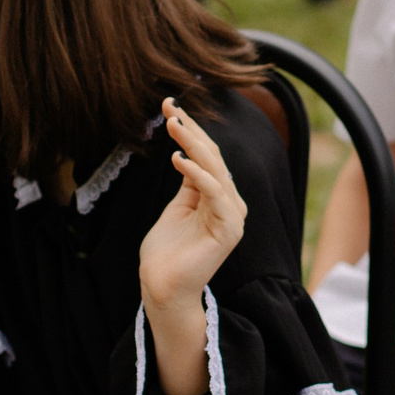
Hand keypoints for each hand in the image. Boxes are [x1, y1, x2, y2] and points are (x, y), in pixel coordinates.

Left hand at [139, 99, 246, 310]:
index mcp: (219, 198)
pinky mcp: (228, 230)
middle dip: (191, 129)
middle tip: (169, 107)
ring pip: (215, 170)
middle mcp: (230, 204)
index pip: (208, 156)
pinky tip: (178, 160)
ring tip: (172, 125)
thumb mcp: (177, 207)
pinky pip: (215, 194)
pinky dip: (198, 174)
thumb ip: (188, 183)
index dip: (190, 130)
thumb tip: (188, 154)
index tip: (169, 106)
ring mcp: (232, 217)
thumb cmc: (167, 252)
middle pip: (214, 158)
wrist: (163, 288)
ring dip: (193, 145)